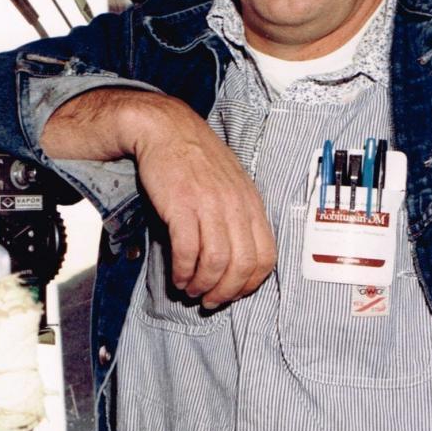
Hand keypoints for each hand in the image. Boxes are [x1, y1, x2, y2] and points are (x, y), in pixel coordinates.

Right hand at [42, 89, 275, 307]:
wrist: (165, 129)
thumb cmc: (196, 160)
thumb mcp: (231, 186)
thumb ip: (239, 217)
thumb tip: (237, 259)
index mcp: (252, 203)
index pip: (266, 257)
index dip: (250, 284)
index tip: (233, 293)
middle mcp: (236, 205)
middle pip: (242, 265)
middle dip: (226, 292)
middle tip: (209, 301)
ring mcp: (210, 204)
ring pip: (217, 262)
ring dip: (203, 284)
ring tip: (191, 290)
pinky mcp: (182, 204)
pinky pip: (188, 250)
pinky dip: (183, 271)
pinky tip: (177, 276)